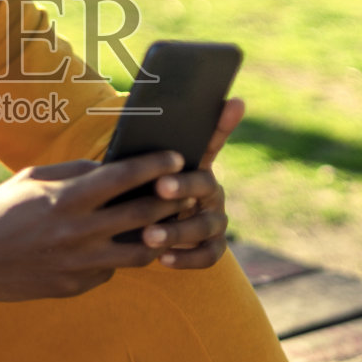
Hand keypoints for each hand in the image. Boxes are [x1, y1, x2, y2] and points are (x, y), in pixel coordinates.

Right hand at [0, 151, 189, 301]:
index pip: (124, 176)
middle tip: (187, 191)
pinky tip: (116, 246)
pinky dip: (118, 256)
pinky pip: (110, 270)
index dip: (156, 165)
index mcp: (66, 198)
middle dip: (172, 200)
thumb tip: (113, 167)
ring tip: (164, 224)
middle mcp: (78, 232)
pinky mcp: (74, 286)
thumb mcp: (32, 178)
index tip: (176, 157)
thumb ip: (75, 172)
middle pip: (144, 214)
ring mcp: (79, 264)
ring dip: (157, 236)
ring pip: (140, 252)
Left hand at [141, 97, 244, 269]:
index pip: (211, 139)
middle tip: (159, 187)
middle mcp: (210, 189)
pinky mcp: (214, 246)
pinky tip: (164, 259)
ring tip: (149, 236)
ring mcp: (215, 218)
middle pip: (205, 183)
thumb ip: (135, 158)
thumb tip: (128, 130)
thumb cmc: (137, 196)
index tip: (232, 102)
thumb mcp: (134, 174)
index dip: (223, 122)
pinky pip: (209, 254)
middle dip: (183, 185)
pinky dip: (187, 259)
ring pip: (205, 224)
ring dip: (177, 230)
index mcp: (194, 165)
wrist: (140, 233)